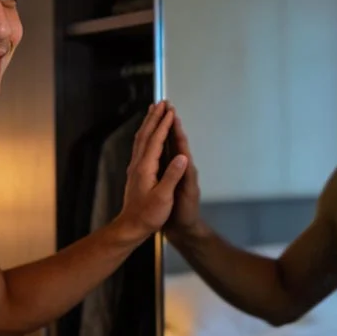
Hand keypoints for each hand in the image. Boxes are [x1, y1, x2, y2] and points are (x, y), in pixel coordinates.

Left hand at [116, 101, 188, 235]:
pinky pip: (140, 146)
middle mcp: (138, 164)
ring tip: (154, 111)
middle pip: (146, 135)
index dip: (164, 124)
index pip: (156, 140)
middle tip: (162, 102)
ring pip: (141, 139)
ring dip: (148, 123)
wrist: (130, 227)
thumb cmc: (148, 215)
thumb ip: (172, 176)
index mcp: (146, 168)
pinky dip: (145, 134)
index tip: (171, 111)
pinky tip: (147, 134)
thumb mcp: (163, 198)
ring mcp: (135, 168)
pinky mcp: (135, 172)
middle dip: (154, 117)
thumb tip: (182, 156)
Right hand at [164, 114, 202, 234]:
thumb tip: (184, 159)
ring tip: (158, 116)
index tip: (172, 113)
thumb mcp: (185, 198)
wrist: (185, 230)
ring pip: (168, 146)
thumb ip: (183, 178)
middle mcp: (182, 169)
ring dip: (164, 130)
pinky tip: (151, 141)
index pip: (181, 145)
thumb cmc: (185, 216)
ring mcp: (175, 173)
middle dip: (170, 123)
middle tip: (166, 105)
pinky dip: (158, 144)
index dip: (176, 129)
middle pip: (175, 141)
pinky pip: (162, 156)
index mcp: (185, 171)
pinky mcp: (169, 178)